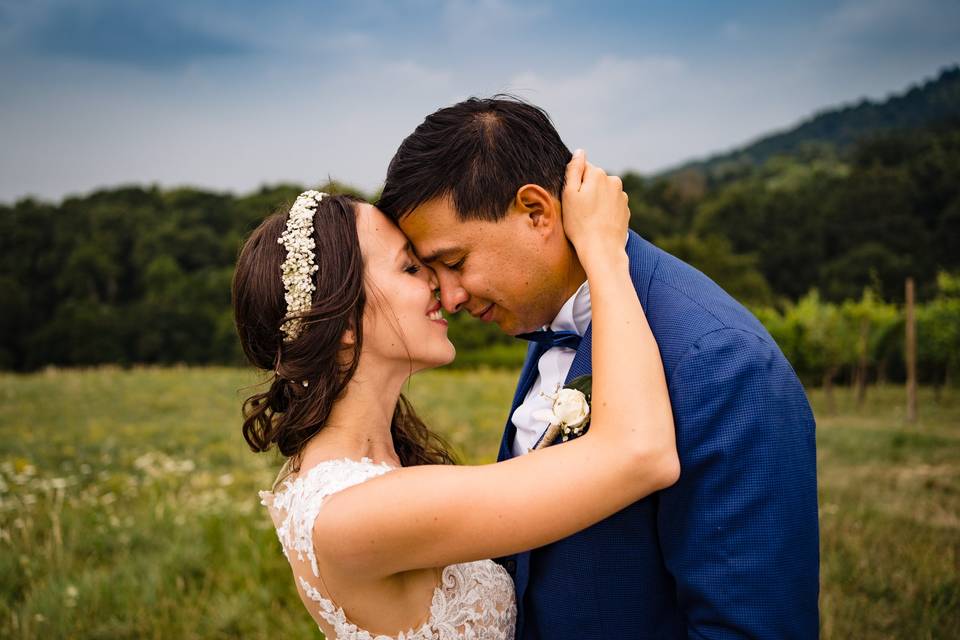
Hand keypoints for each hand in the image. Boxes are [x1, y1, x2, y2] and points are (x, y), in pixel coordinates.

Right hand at [561, 150, 629, 271]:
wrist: (602, 250)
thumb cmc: (580, 224)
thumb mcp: (569, 195)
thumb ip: (573, 169)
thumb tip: (579, 151)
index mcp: (598, 174)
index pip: (582, 169)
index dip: (573, 184)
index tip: (571, 199)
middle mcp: (613, 181)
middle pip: (594, 180)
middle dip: (586, 191)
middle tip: (578, 211)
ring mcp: (622, 196)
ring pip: (603, 193)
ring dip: (596, 201)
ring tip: (589, 219)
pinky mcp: (625, 210)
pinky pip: (611, 206)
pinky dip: (605, 212)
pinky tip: (598, 224)